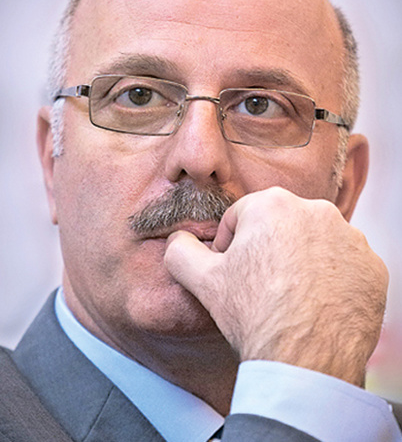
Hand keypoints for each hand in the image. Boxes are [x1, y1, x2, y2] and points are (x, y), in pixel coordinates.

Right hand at [164, 187, 387, 386]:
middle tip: (260, 284)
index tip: (233, 271)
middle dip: (266, 248)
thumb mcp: (202, 280)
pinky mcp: (372, 266)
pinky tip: (316, 302)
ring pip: (313, 242)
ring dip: (300, 260)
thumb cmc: (253, 314)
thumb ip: (181, 250)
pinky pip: (344, 264)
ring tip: (289, 295)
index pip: (242, 216)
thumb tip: (178, 239)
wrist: (305, 362)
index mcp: (273, 204)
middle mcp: (317, 211)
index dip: (231, 244)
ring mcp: (350, 238)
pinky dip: (330, 277)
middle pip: (279, 225)